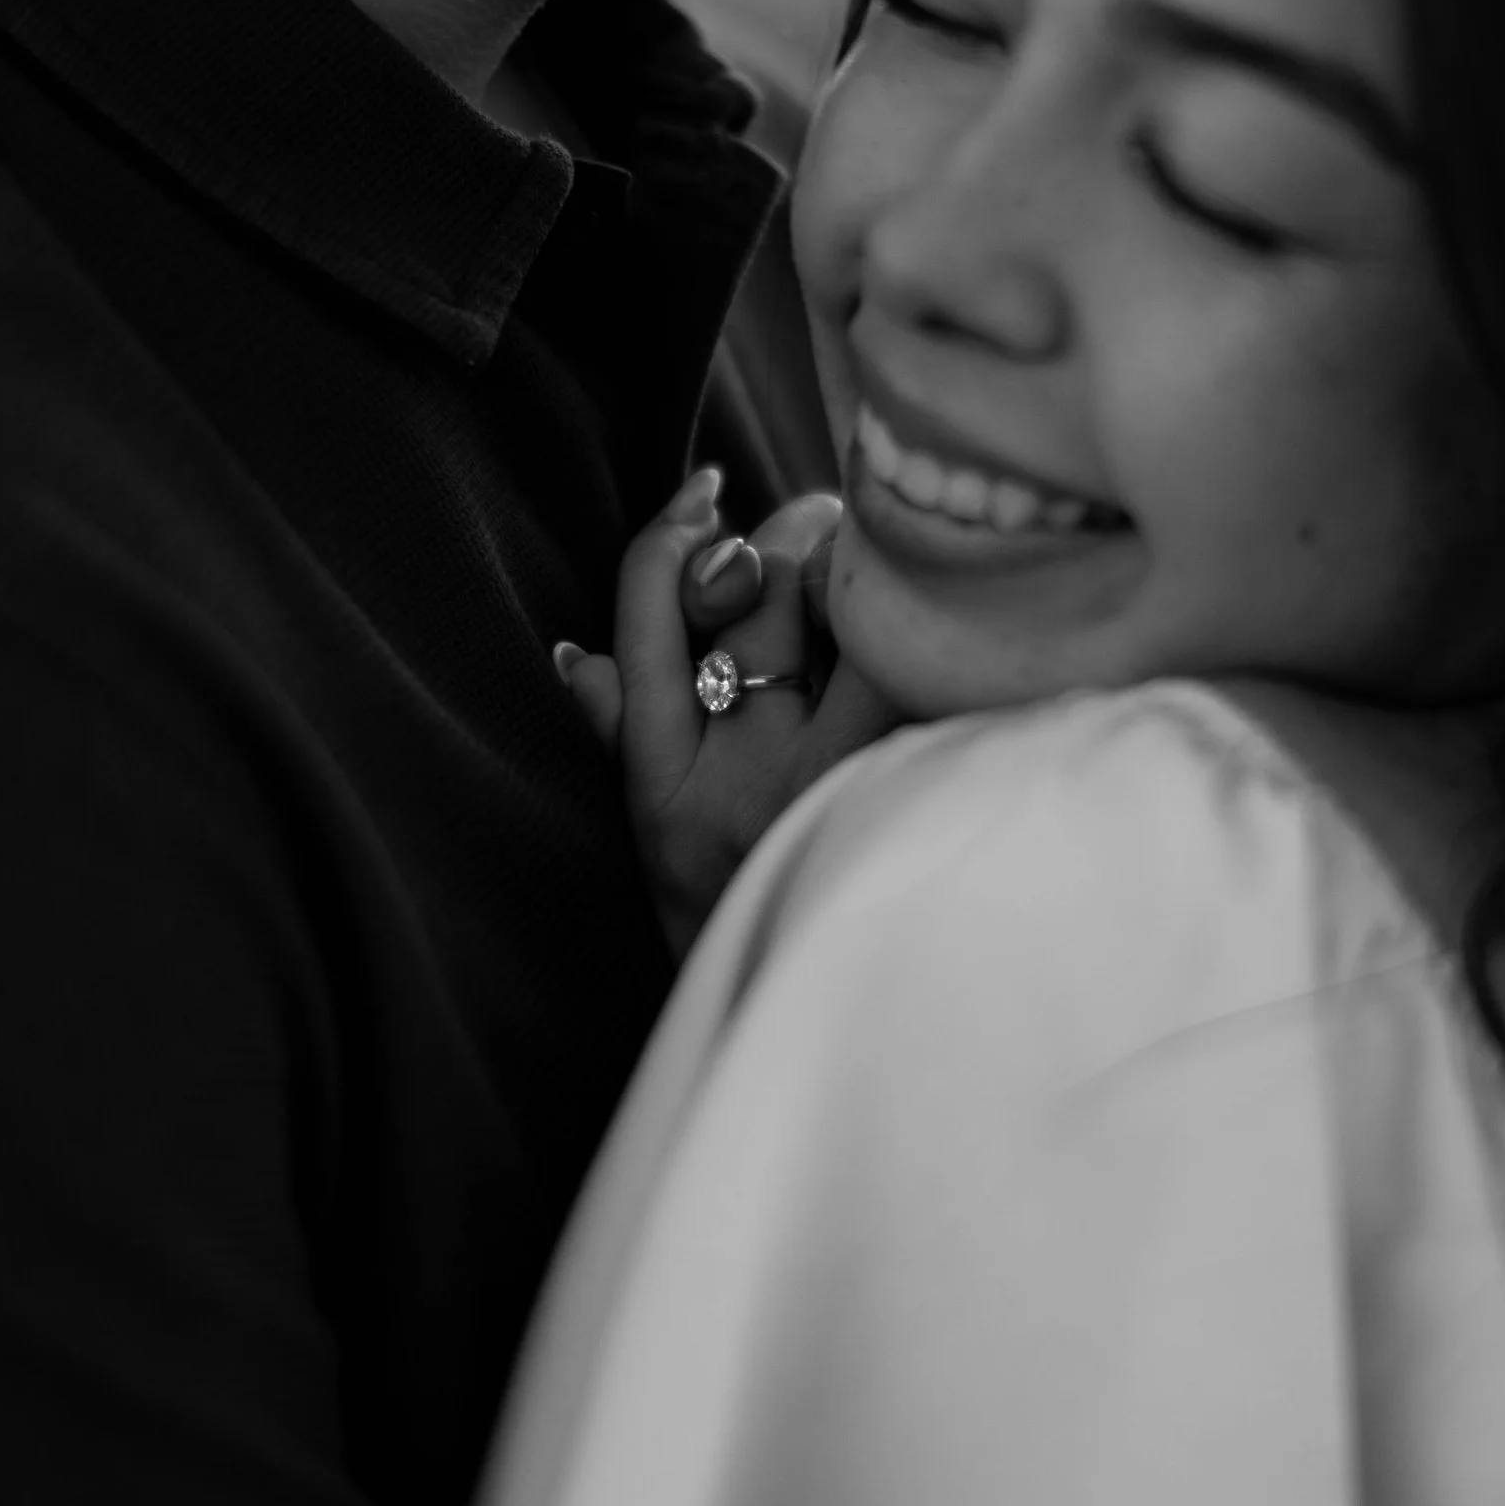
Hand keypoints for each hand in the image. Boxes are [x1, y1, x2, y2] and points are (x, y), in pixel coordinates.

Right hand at [556, 466, 898, 950]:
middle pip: (759, 599)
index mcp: (659, 786)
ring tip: (868, 563)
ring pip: (843, 621)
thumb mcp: (655, 842)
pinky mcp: (901, 789)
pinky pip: (912, 676)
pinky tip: (929, 621)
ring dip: (857, 571)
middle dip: (790, 537)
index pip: (647, 621)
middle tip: (815, 525)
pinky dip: (917, 636)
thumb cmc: (731, 919)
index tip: (701, 492)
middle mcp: (739, 780)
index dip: (669, 540)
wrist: (807, 1014)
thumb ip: (618, 738)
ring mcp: (826, 786)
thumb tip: (575, 655)